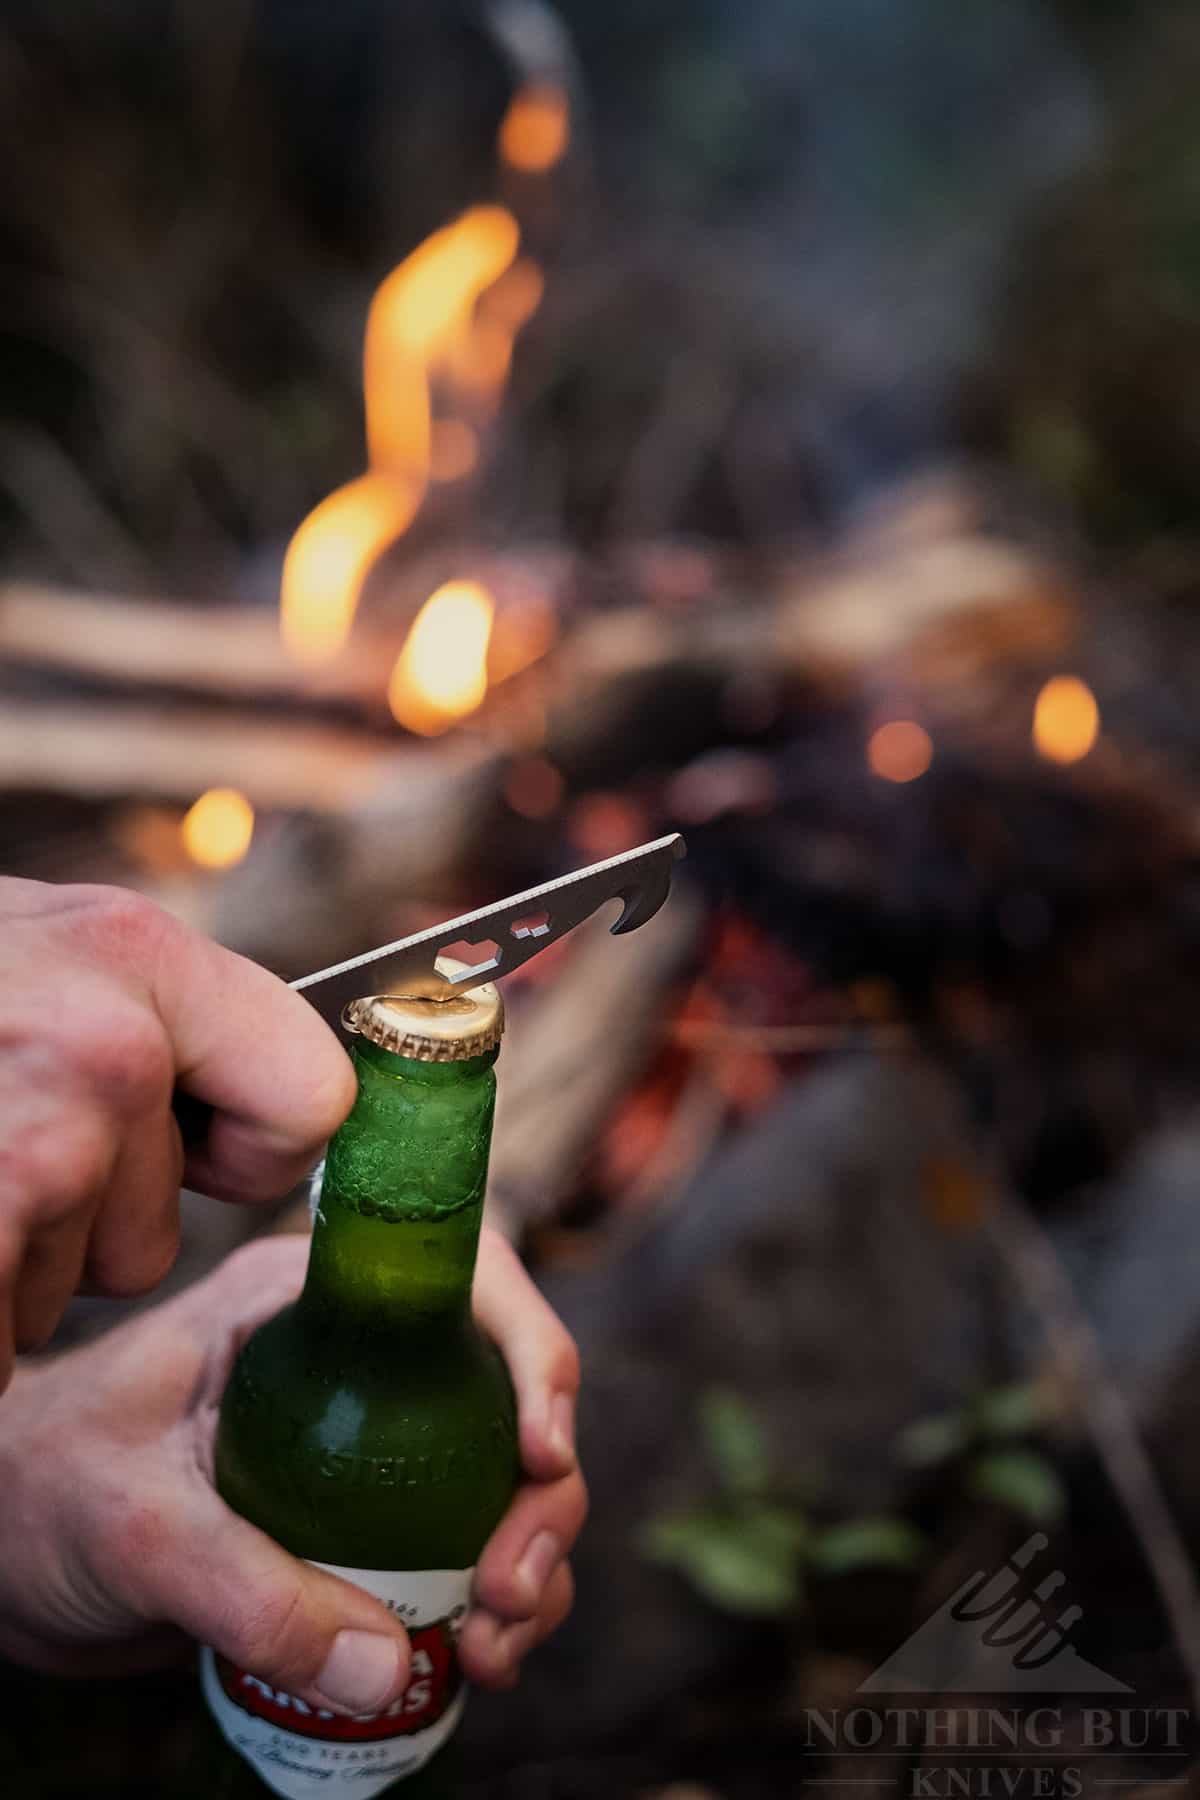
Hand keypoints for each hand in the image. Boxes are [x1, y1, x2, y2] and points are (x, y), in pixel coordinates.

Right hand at [0, 878, 355, 1389]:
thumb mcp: (23, 943)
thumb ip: (135, 1002)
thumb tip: (274, 1092)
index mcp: (133, 953)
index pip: (311, 1096)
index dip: (248, 1149)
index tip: (193, 1152)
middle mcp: (102, 1046)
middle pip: (162, 1222)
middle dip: (78, 1215)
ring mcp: (31, 1147)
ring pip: (72, 1284)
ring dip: (5, 1254)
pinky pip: (0, 1338)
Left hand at [0, 1230, 584, 1708]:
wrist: (9, 1550)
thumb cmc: (49, 1491)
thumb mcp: (135, 1527)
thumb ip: (249, 1593)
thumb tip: (392, 1669)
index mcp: (310, 1302)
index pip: (466, 1282)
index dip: (532, 1351)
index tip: (538, 1454)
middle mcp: (364, 1355)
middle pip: (510, 1393)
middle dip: (540, 1497)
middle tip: (504, 1593)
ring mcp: (379, 1436)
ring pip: (507, 1479)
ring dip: (530, 1563)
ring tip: (488, 1652)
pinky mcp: (374, 1515)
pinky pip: (471, 1546)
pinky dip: (497, 1605)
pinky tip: (466, 1661)